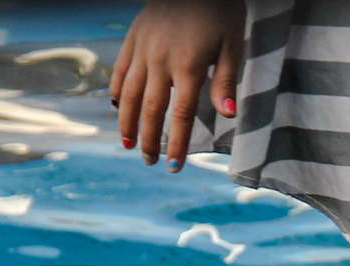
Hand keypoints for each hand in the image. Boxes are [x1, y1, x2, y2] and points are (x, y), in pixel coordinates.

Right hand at [110, 0, 244, 170]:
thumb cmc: (220, 11)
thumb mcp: (232, 44)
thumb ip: (226, 81)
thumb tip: (226, 115)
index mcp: (188, 65)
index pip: (181, 115)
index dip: (177, 143)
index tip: (174, 166)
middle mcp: (160, 60)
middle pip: (151, 109)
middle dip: (149, 139)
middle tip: (149, 161)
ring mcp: (143, 49)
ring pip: (129, 93)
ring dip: (127, 122)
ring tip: (128, 144)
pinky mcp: (133, 38)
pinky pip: (120, 69)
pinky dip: (116, 91)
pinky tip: (117, 108)